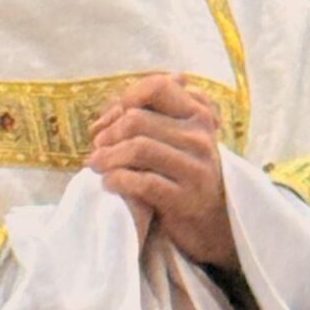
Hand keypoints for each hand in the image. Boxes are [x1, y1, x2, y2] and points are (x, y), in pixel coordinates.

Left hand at [87, 73, 235, 265]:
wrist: (213, 222)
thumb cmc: (186, 174)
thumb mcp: (177, 138)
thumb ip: (150, 114)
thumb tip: (113, 102)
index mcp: (197, 114)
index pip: (157, 86)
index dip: (127, 98)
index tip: (113, 118)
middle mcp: (200, 137)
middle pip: (137, 119)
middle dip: (109, 133)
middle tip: (97, 147)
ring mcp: (195, 168)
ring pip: (138, 148)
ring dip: (107, 157)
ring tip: (95, 165)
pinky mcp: (184, 198)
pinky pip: (141, 182)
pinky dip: (116, 180)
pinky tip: (108, 183)